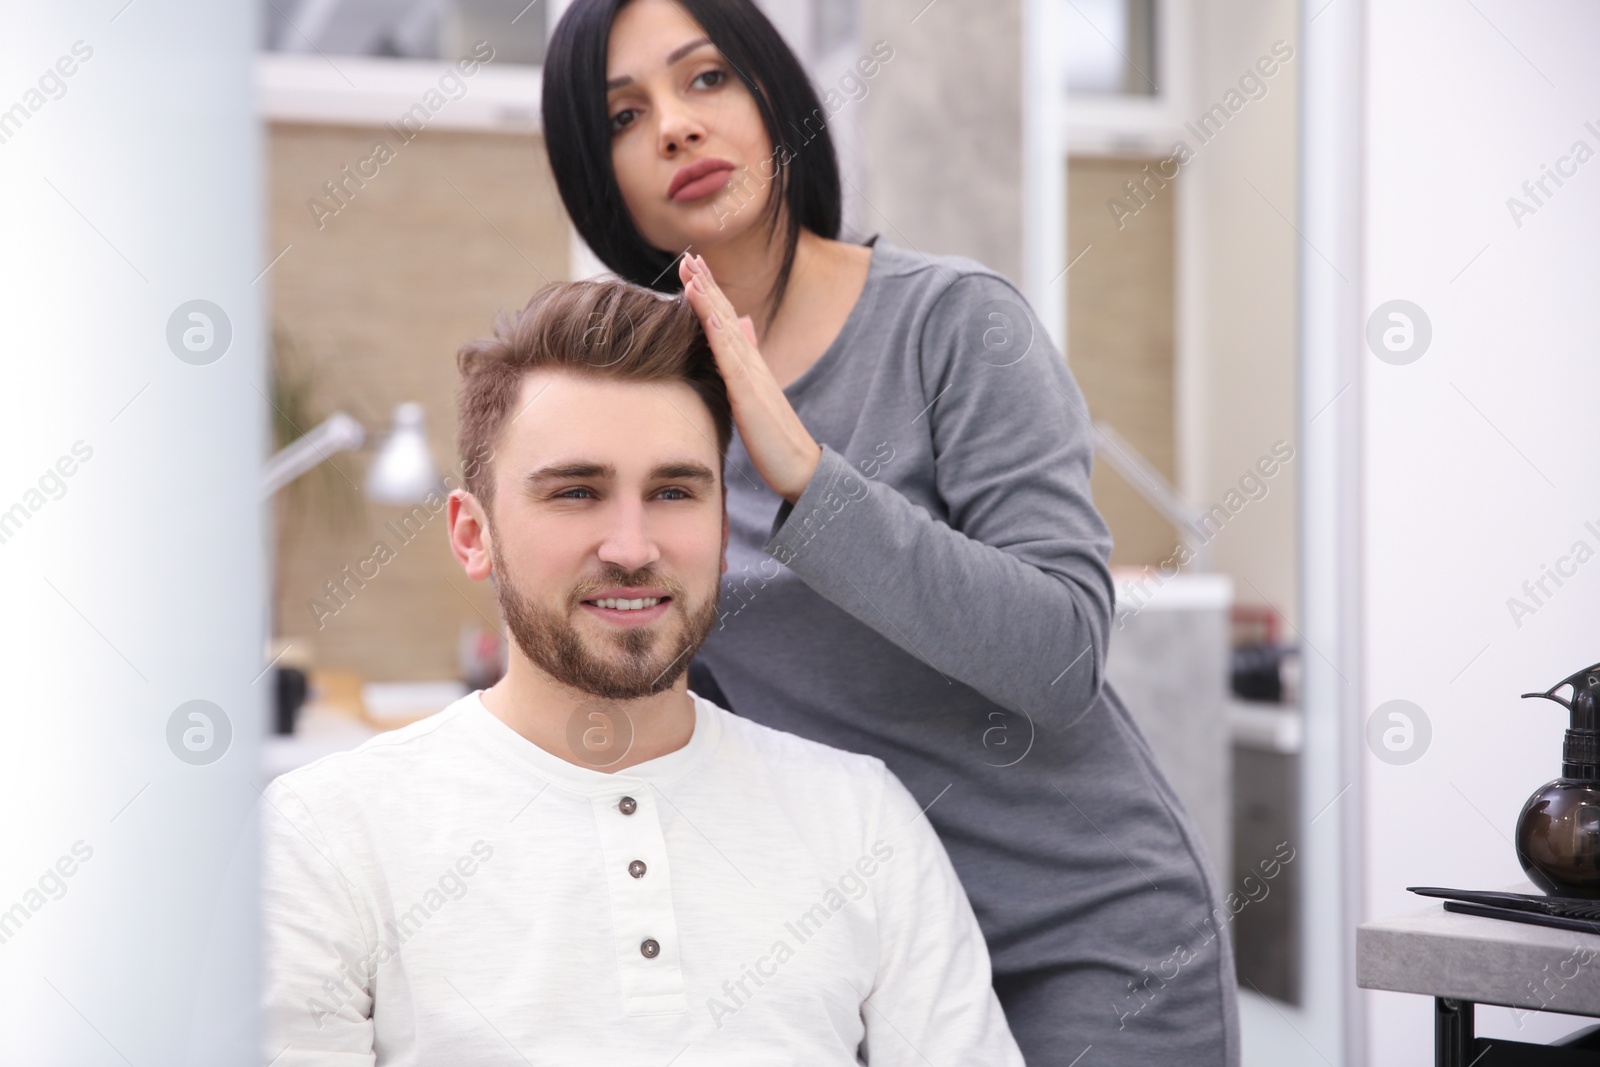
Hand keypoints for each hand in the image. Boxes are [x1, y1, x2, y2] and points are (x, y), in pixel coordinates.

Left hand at [678, 254, 821, 503]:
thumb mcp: (753, 396)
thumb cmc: (773, 437)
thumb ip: (744, 363)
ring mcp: (752, 376)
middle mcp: (751, 363)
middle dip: (706, 283)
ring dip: (708, 299)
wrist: (798, 465)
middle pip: (724, 315)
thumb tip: (739, 331)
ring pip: (725, 330)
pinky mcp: (750, 395)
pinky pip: (732, 360)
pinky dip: (719, 335)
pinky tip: (708, 316)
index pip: (723, 321)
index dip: (708, 292)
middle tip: (688, 255)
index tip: (692, 266)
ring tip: (692, 272)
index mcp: (748, 364)